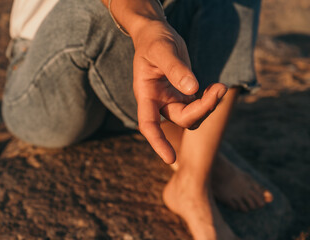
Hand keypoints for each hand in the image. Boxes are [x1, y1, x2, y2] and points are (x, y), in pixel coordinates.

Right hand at [132, 20, 226, 163]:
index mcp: (146, 95)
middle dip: (202, 109)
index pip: (148, 124)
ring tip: (220, 86)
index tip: (170, 159)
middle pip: (180, 119)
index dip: (158, 142)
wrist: (155, 34)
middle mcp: (158, 102)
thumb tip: (193, 89)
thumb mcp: (163, 50)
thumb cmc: (153, 41)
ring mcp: (170, 100)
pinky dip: (210, 99)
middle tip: (220, 87)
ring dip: (209, 105)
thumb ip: (176, 69)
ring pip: (192, 116)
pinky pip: (198, 106)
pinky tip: (216, 87)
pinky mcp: (182, 95)